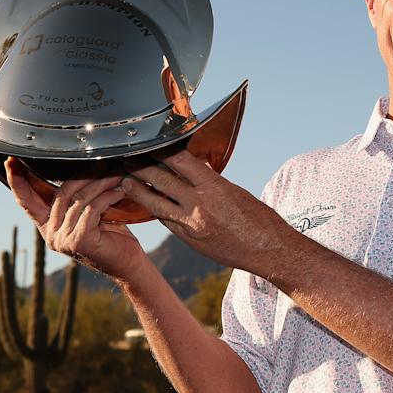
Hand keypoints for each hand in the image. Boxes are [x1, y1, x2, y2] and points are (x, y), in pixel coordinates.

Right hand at [5, 157, 150, 281]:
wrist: (128, 264)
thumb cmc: (112, 236)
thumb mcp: (89, 214)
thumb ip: (75, 199)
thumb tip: (75, 166)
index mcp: (47, 227)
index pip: (27, 201)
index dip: (17, 181)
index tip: (10, 161)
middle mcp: (50, 234)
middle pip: (61, 193)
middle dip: (84, 174)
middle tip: (104, 161)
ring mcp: (62, 239)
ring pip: (79, 199)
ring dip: (101, 183)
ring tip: (116, 174)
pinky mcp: (79, 240)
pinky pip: (92, 208)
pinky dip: (108, 196)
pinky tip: (120, 190)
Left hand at [120, 151, 291, 274]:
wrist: (268, 250)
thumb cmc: (258, 219)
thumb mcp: (235, 191)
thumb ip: (211, 181)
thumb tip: (195, 167)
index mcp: (213, 186)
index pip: (179, 160)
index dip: (160, 150)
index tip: (148, 142)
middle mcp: (199, 204)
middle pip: (161, 180)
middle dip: (141, 167)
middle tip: (127, 158)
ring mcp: (191, 224)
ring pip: (155, 203)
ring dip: (138, 190)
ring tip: (125, 181)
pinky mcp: (189, 239)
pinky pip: (166, 220)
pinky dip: (155, 210)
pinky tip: (146, 203)